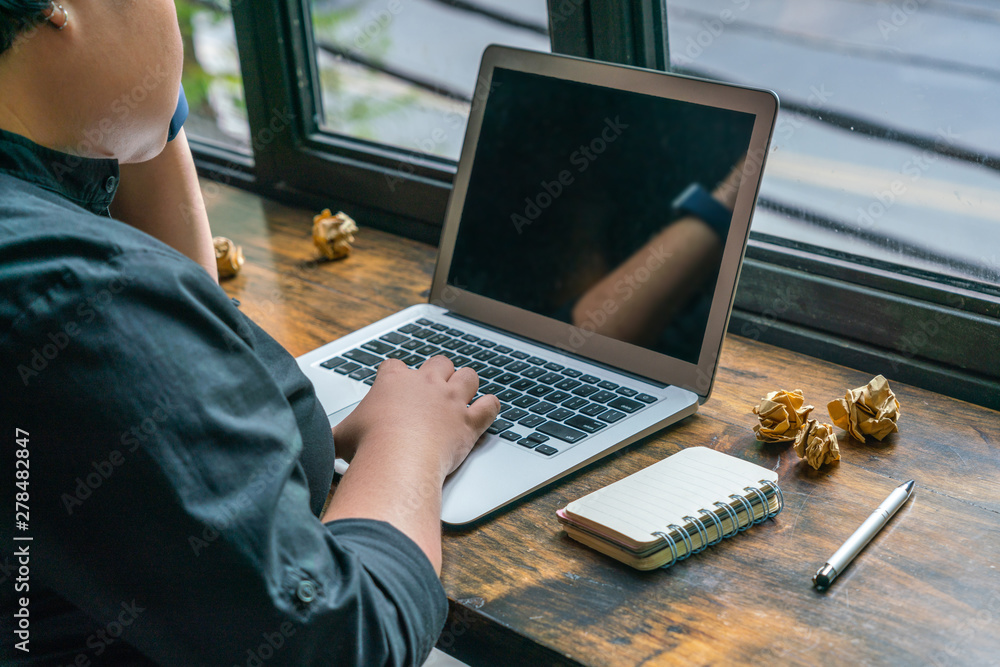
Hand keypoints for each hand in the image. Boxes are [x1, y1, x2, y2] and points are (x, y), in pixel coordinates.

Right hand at [332, 356, 499, 480]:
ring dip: (467, 384)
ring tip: (464, 394)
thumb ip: (331, 434)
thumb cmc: (367, 446)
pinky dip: (490, 408)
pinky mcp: (468, 421)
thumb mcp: (339, 437)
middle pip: (439, 362)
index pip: (395, 366)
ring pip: (468, 376)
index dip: (395, 375)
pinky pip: (489, 405)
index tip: (394, 385)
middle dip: (439, 372)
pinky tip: (487, 410)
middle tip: (435, 388)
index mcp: (393, 380)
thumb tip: (312, 438)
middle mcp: (426, 383)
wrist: (397, 459)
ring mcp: (450, 400)